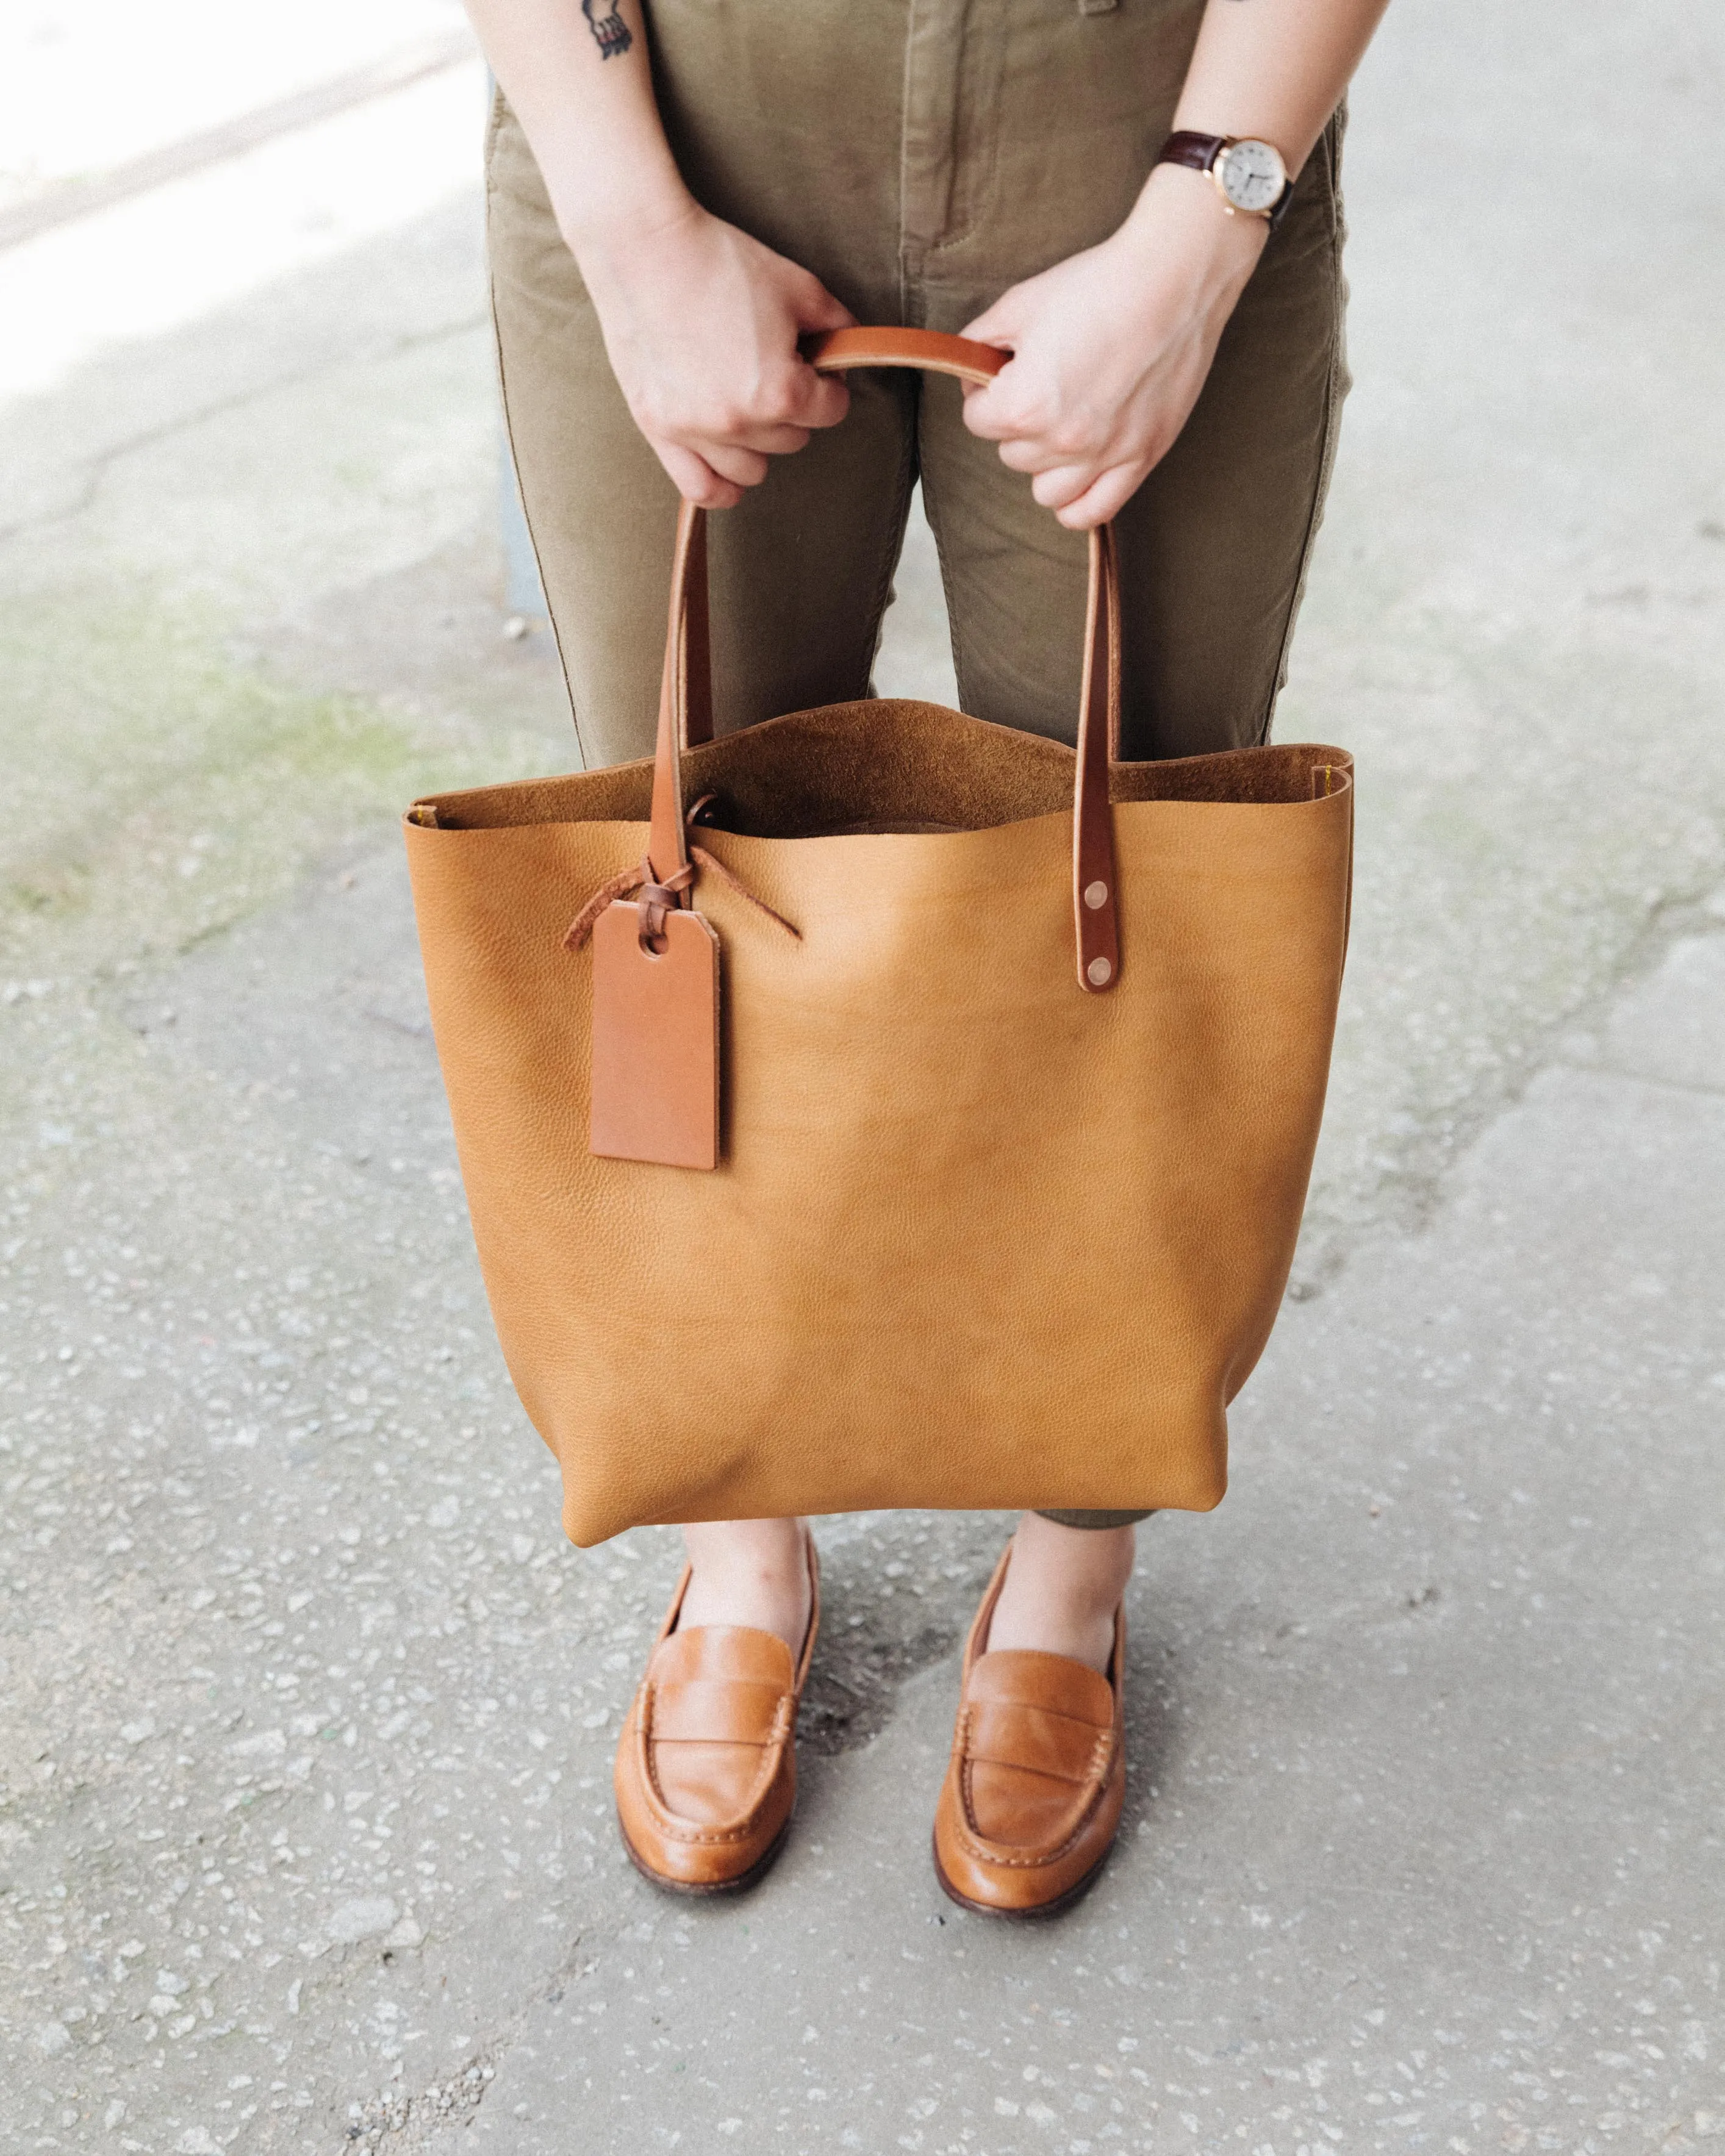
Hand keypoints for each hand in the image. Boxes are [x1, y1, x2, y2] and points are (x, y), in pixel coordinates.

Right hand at [576, 198, 854, 506]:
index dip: (830, 382)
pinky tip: (728, 462)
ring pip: (752, 470)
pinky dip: (721, 486)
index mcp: (779, 392)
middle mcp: (738, 423)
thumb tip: (849, 352)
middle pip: (793, 440)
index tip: (814, 361)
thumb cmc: (720, 261)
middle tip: (771, 367)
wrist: (644, 247)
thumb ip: (837, 326)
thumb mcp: (798, 286)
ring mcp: (695, 432)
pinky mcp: (658, 430)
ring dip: (759, 441)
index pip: (832, 411)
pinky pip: (700, 489)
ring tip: (746, 402)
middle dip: (792, 406)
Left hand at [959, 167, 1267, 529]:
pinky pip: (1094, 511)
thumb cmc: (1097, 285)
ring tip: (1061, 426)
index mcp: (1025, 405)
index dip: (984, 392)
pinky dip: (1077, 502)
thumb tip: (968, 365)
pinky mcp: (1142, 458)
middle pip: (1011, 454)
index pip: (977, 421)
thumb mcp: (1020, 303)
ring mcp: (1105, 456)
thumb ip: (980, 342)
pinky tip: (1077, 475)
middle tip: (1042, 384)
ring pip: (1047, 491)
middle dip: (1016, 422)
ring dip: (1044, 463)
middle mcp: (1063, 441)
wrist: (1172, 280)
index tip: (1004, 371)